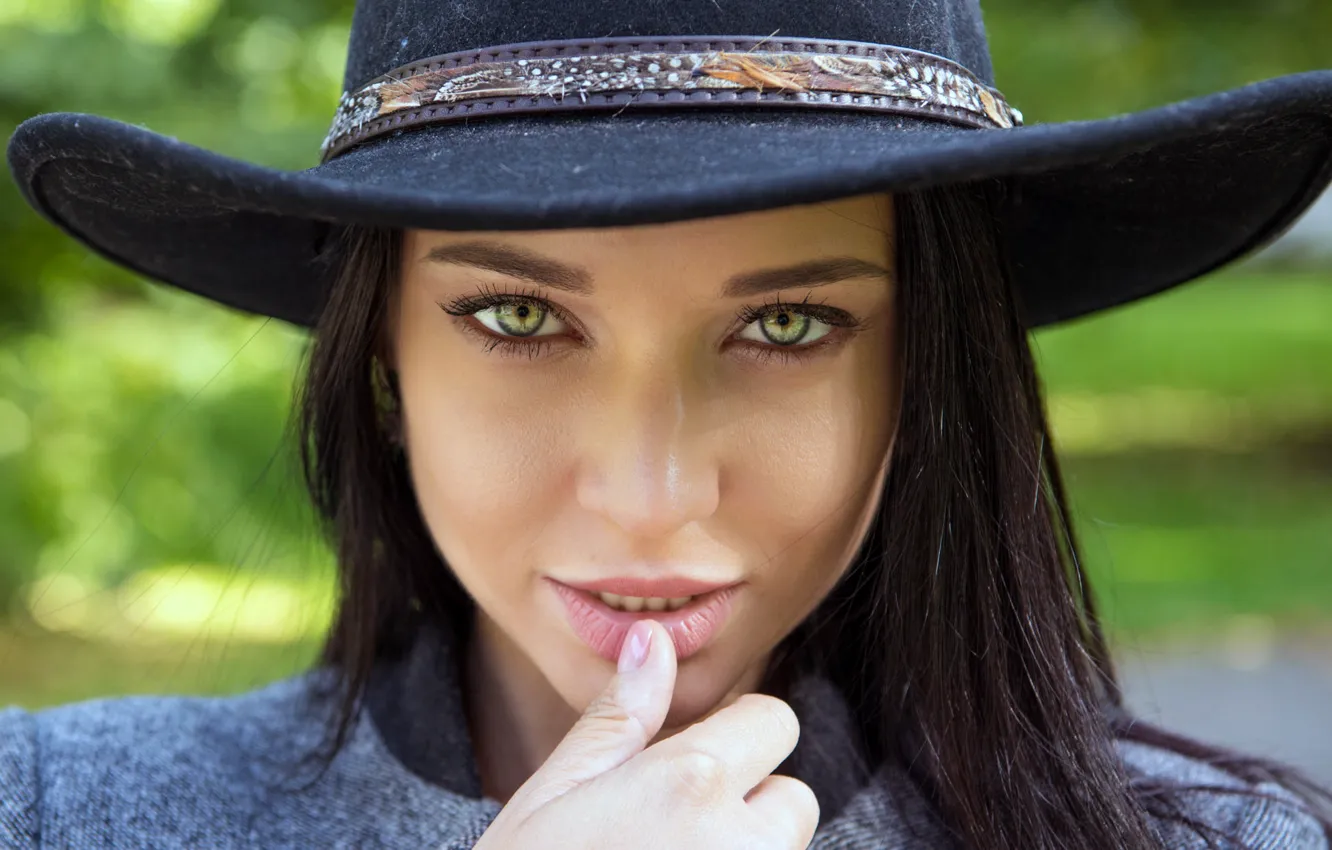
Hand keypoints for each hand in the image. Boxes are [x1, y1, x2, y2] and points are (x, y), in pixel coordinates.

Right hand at [472, 619, 818, 849]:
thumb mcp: (557, 792)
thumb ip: (619, 716)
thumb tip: (655, 638)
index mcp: (687, 781)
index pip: (773, 721)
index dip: (733, 736)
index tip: (686, 764)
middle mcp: (736, 843)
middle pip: (792, 797)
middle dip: (747, 806)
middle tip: (670, 832)